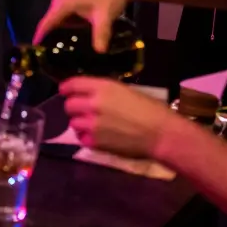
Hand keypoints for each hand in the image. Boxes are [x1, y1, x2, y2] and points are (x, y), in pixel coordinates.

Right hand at [33, 0, 134, 50]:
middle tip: (50, 62)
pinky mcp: (70, 6)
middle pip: (48, 26)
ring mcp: (64, 4)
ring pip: (55, 25)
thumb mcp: (106, 17)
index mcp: (62, 5)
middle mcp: (58, 3)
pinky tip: (70, 45)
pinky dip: (65, 32)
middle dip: (48, 42)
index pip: (45, 25)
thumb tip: (99, 52)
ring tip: (58, 56)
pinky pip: (63, 22)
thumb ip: (101, 34)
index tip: (36, 55)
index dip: (39, 40)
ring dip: (56, 37)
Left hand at [61, 77, 180, 158]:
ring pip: (73, 123)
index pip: (73, 85)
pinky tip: (96, 136)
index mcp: (103, 88)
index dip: (67, 88)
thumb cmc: (151, 110)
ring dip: (79, 123)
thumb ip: (104, 92)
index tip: (65, 91)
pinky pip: (81, 138)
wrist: (162, 134)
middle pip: (69, 105)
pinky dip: (86, 137)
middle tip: (82, 110)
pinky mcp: (95, 142)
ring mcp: (92, 124)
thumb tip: (90, 94)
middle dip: (74, 107)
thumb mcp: (126, 91)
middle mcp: (93, 104)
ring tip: (91, 125)